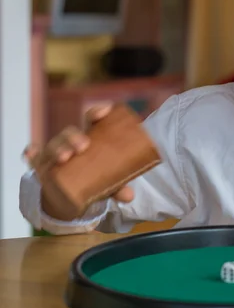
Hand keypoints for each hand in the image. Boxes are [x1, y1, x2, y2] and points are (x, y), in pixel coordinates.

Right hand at [23, 103, 133, 218]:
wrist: (70, 196)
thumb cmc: (94, 178)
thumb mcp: (107, 183)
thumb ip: (117, 188)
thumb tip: (129, 196)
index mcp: (91, 137)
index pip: (92, 118)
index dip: (96, 112)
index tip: (102, 113)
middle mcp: (70, 142)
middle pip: (70, 133)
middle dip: (74, 137)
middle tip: (83, 146)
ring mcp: (54, 153)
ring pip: (53, 145)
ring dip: (58, 148)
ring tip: (64, 157)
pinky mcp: (41, 166)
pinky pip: (33, 158)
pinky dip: (30, 155)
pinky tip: (30, 153)